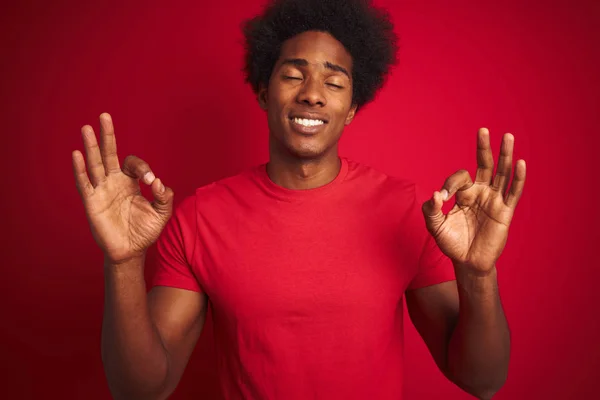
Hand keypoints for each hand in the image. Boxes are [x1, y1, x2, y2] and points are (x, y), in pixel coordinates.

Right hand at [72, 113, 173, 264]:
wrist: (131, 251)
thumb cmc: (145, 231)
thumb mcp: (162, 213)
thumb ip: (165, 197)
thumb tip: (159, 183)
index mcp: (130, 182)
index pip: (133, 164)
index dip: (144, 169)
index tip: (151, 182)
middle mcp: (114, 182)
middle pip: (109, 154)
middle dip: (107, 136)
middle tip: (105, 116)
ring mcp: (101, 191)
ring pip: (95, 164)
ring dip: (91, 146)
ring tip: (87, 128)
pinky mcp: (92, 202)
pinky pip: (84, 183)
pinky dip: (80, 169)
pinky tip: (77, 154)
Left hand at [422, 128, 525, 274]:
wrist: (467, 263)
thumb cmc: (451, 243)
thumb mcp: (435, 226)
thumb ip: (431, 210)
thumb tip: (435, 194)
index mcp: (464, 193)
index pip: (460, 177)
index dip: (450, 184)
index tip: (442, 197)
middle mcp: (480, 193)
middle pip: (484, 165)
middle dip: (483, 148)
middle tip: (483, 130)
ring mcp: (494, 201)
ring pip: (501, 173)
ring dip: (504, 155)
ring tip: (507, 136)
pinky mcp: (505, 212)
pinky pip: (513, 193)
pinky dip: (518, 178)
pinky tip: (520, 163)